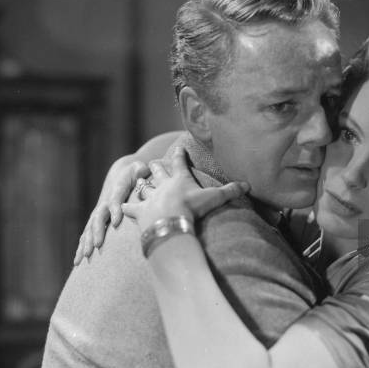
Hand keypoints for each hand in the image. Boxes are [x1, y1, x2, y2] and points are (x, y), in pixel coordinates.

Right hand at [74, 157, 149, 264]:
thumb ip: (141, 170)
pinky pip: (87, 234)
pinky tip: (77, 261)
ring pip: (90, 228)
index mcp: (116, 191)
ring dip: (86, 242)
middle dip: (98, 232)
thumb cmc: (134, 173)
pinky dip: (82, 246)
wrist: (120, 173)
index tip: (116, 221)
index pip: (115, 200)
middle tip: (97, 245)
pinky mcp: (97, 220)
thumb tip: (143, 170)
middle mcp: (104, 203)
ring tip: (84, 257)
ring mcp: (98, 212)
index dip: (115, 209)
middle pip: (99, 218)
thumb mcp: (139, 168)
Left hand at [122, 147, 248, 231]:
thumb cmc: (193, 207)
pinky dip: (125, 207)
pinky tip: (120, 207)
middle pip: (158, 172)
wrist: (171, 220)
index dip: (180, 154)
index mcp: (180, 179)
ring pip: (144, 187)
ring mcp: (150, 197)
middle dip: (156, 167)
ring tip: (139, 181)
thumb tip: (248, 185)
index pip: (180, 162)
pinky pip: (130, 207)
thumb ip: (230, 191)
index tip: (178, 146)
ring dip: (142, 184)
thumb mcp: (214, 198)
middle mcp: (163, 185)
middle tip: (153, 163)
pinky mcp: (139, 211)